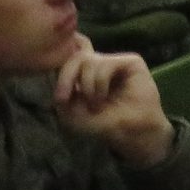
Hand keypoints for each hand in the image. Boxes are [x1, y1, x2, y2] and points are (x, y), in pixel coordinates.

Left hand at [53, 39, 173, 166]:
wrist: (129, 132)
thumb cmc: (103, 123)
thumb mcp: (71, 112)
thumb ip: (61, 93)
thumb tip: (57, 72)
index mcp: (86, 73)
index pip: (70, 58)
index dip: (62, 71)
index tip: (60, 98)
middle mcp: (101, 64)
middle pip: (76, 56)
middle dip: (66, 77)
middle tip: (63, 99)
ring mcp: (116, 62)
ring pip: (88, 61)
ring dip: (87, 87)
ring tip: (95, 104)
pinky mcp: (131, 62)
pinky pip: (104, 65)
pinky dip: (99, 84)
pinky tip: (103, 97)